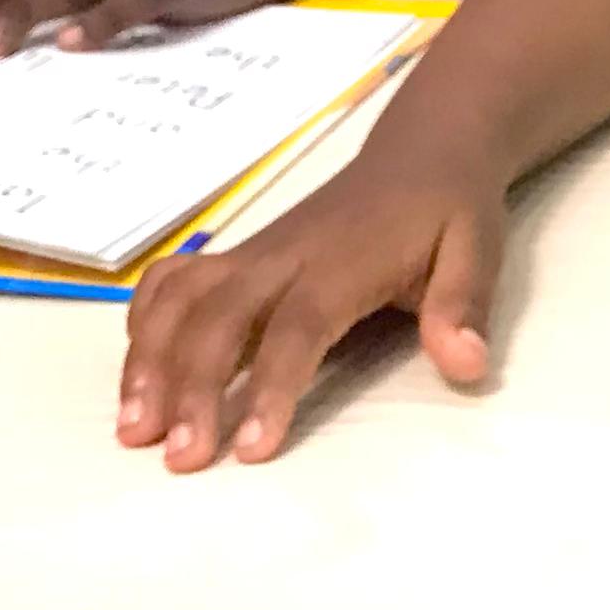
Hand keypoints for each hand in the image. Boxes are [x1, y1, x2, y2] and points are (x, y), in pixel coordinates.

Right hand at [118, 149, 503, 470]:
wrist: (423, 151)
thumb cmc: (449, 212)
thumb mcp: (477, 253)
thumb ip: (462, 308)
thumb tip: (466, 365)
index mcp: (345, 261)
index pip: (299, 327)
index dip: (272, 387)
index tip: (249, 449)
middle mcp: (285, 255)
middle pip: (221, 317)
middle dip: (192, 387)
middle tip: (177, 458)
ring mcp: (254, 252)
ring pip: (183, 299)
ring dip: (151, 360)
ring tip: (131, 429)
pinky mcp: (238, 255)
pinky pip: (175, 279)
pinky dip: (145, 320)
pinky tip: (136, 372)